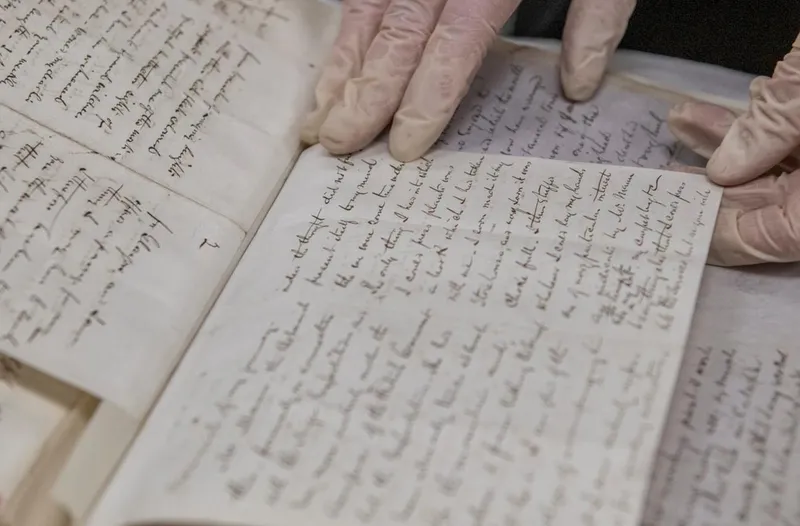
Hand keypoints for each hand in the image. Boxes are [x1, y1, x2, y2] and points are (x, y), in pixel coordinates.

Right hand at [301, 0, 635, 161]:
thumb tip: (577, 85)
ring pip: (368, 7)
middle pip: (397, 33)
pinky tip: (337, 57)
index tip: (404, 145)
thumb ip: (596, 13)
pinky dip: (348, 24)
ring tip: (323, 110)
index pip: (454, 46)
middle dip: (366, 93)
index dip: (426, 99)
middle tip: (342, 143)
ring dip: (344, 62)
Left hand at [667, 33, 799, 265]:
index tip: (680, 219)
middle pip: (772, 204)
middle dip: (714, 186)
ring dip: (727, 145)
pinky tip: (723, 109)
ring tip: (682, 124)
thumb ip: (774, 129)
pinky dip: (760, 124)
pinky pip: (797, 139)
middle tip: (665, 177)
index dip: (724, 234)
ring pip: (779, 167)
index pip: (778, 237)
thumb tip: (724, 170)